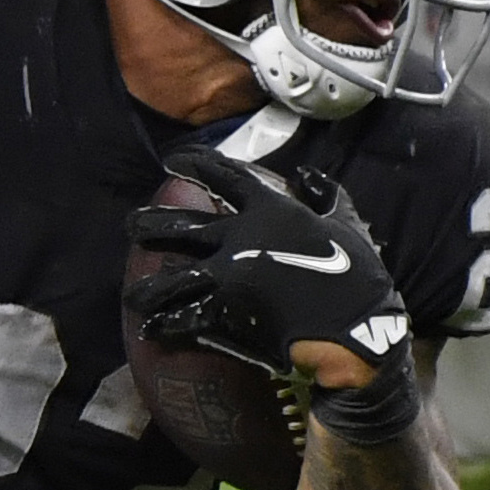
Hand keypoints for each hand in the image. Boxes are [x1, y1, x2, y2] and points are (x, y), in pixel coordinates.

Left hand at [123, 146, 411, 380]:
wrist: (356, 328)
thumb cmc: (358, 276)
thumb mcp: (347, 223)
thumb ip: (326, 195)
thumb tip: (307, 176)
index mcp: (270, 208)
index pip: (224, 175)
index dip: (196, 163)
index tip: (174, 160)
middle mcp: (241, 236)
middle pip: (181, 225)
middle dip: (150, 224)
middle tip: (132, 226)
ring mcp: (228, 275)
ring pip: (172, 278)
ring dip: (148, 288)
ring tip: (135, 296)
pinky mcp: (225, 312)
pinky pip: (184, 317)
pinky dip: (167, 325)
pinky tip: (153, 330)